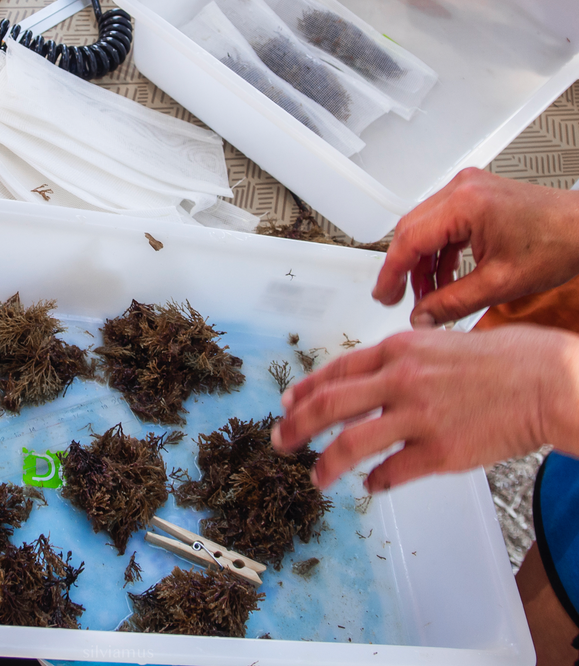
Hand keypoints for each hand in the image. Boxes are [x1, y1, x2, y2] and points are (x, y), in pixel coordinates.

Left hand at [271, 325, 578, 491]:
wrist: (549, 381)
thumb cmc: (505, 359)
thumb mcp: (440, 341)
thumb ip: (403, 358)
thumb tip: (374, 376)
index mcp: (398, 350)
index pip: (336, 370)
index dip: (305, 389)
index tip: (287, 403)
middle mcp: (400, 380)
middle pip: (329, 405)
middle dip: (296, 425)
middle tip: (280, 441)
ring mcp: (418, 417)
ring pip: (350, 443)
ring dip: (325, 463)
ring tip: (316, 477)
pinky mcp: (441, 452)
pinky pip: (393, 472)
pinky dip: (375, 482)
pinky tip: (369, 487)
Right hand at [373, 168, 578, 326]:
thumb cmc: (560, 244)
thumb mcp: (501, 284)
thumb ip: (453, 303)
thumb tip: (423, 317)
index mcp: (465, 205)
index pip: (409, 240)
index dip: (391, 273)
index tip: (383, 294)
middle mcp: (462, 189)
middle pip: (411, 230)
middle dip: (404, 268)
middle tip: (398, 297)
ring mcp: (467, 188)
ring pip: (424, 226)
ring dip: (421, 261)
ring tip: (428, 293)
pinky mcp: (475, 194)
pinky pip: (442, 223)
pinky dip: (438, 251)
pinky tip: (445, 275)